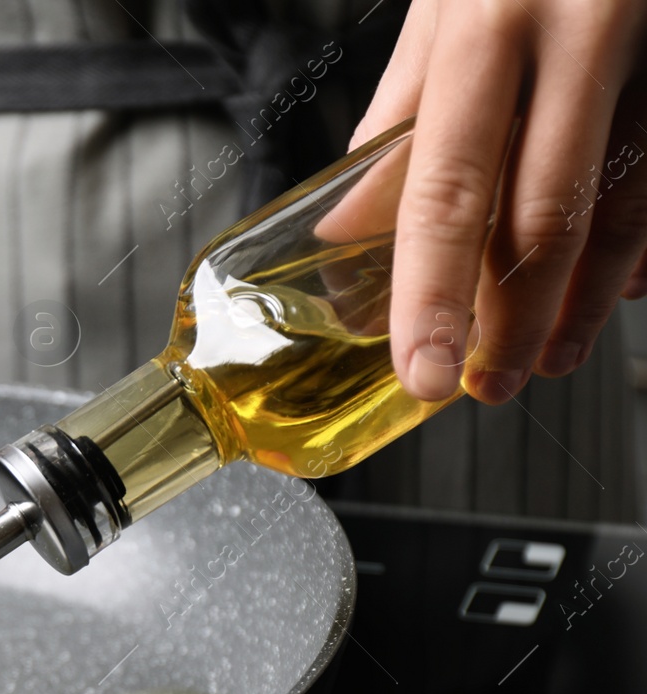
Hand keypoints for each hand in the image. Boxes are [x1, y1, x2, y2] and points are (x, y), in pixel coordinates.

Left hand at [351, 0, 646, 403]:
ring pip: (629, 208)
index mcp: (494, 23)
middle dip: (512, 322)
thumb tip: (347, 228)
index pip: (447, 186)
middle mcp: (588, 35)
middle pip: (547, 217)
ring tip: (546, 358)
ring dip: (585, 305)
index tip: (416, 368)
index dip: (429, 292)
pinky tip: (619, 290)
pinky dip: (646, 248)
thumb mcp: (449, 2)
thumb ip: (401, 115)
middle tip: (483, 386)